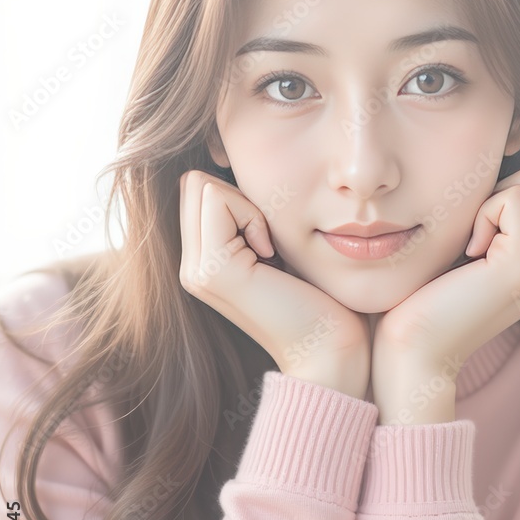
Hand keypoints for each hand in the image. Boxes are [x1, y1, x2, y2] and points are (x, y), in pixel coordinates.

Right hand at [178, 169, 370, 397]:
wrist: (329, 351)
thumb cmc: (320, 298)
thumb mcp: (278, 248)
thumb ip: (251, 219)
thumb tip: (240, 167)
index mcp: (202, 261)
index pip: (197, 188)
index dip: (237, 195)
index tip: (270, 236)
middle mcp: (190, 266)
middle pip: (194, 182)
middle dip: (237, 195)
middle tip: (269, 239)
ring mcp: (196, 270)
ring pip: (202, 185)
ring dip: (246, 205)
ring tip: (269, 249)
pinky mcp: (212, 269)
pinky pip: (219, 200)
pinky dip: (252, 215)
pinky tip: (271, 255)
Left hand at [371, 166, 519, 423]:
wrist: (412, 352)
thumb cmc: (420, 298)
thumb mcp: (462, 249)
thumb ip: (487, 217)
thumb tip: (489, 164)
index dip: (494, 195)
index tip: (467, 239)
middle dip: (495, 194)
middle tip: (468, 241)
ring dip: (488, 204)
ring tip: (468, 250)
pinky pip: (513, 199)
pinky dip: (482, 214)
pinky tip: (467, 256)